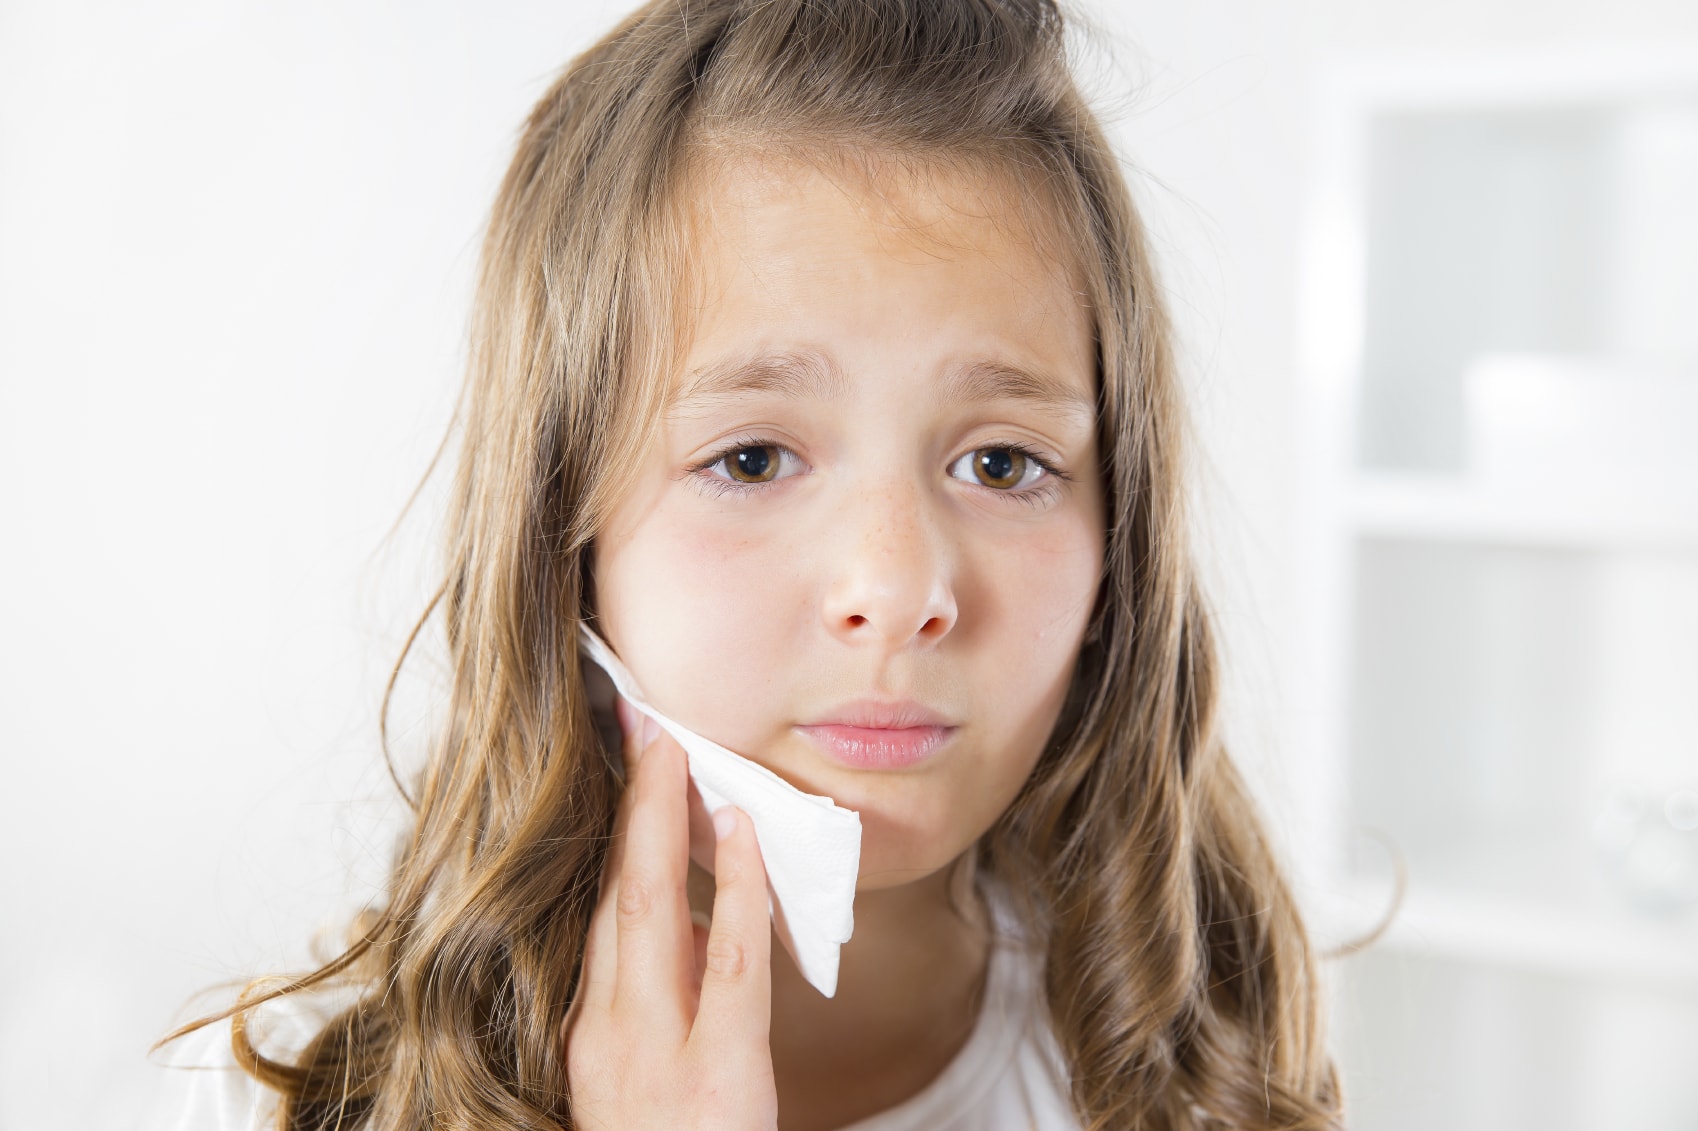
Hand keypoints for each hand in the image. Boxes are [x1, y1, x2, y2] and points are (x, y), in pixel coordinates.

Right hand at [563, 698, 778, 1129]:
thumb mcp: (648, 1073)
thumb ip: (664, 998)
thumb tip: (699, 919)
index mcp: (591, 1030)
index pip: (597, 909)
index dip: (612, 832)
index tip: (627, 762)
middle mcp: (606, 1031)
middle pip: (611, 893)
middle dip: (625, 803)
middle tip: (641, 721)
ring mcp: (655, 1050)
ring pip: (650, 911)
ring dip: (661, 822)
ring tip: (673, 748)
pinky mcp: (719, 1070)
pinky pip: (729, 960)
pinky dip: (734, 888)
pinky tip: (740, 834)